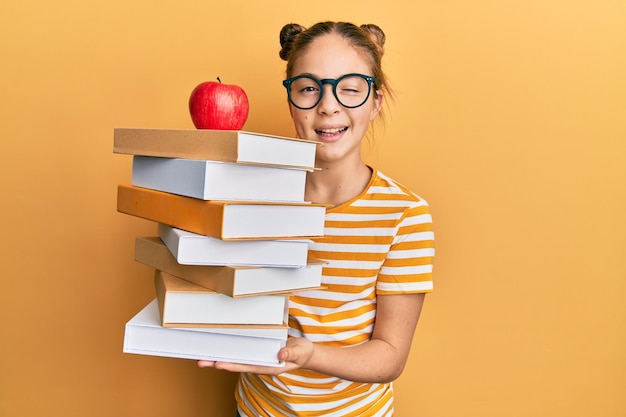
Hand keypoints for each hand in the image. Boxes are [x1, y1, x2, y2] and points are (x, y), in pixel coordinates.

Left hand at [197, 336, 313, 374]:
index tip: (219, 363)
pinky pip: (241, 351)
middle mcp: (260, 363)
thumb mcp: (300, 352)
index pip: (247, 366)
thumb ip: (291, 353)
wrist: (305, 352)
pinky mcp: (257, 351)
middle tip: (201, 361)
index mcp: (269, 366)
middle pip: (236, 364)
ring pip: (236, 358)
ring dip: (220, 357)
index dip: (233, 365)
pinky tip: (219, 347)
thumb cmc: (302, 353)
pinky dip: (230, 350)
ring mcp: (258, 358)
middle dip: (219, 362)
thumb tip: (280, 353)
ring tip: (203, 356)